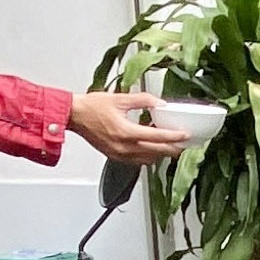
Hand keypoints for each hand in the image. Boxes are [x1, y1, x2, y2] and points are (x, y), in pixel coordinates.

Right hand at [71, 91, 193, 164]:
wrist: (74, 116)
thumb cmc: (92, 107)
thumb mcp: (120, 99)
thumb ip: (143, 100)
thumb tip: (160, 103)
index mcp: (125, 132)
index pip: (157, 137)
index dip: (174, 136)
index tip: (185, 135)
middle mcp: (123, 147)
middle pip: (156, 152)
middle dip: (172, 149)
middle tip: (183, 144)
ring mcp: (119, 154)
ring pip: (147, 160)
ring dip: (160, 154)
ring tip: (170, 146)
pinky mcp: (115, 156)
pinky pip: (137, 161)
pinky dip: (147, 156)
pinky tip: (152, 148)